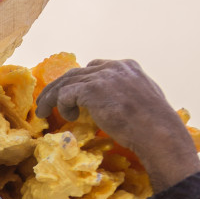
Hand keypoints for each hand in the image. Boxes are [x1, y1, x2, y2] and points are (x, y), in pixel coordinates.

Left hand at [35, 59, 199, 190]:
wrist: (156, 132)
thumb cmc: (152, 124)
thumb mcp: (142, 101)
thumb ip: (125, 95)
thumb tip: (113, 103)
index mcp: (127, 67)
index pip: (94, 68)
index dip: (78, 82)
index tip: (69, 96)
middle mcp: (114, 67)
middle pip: (75, 73)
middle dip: (58, 88)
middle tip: (45, 102)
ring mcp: (102, 76)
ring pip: (65, 82)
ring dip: (51, 98)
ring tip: (43, 112)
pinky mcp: (91, 89)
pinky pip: (65, 94)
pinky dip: (62, 105)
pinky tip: (69, 117)